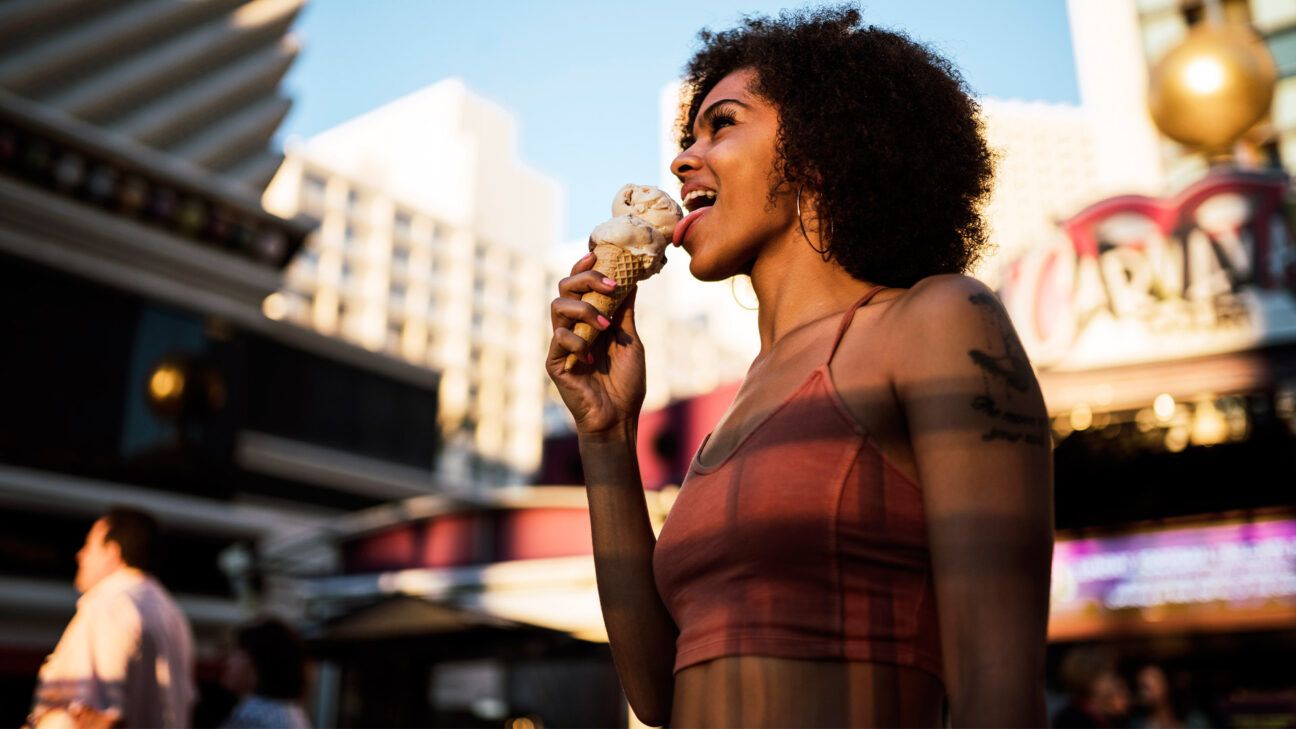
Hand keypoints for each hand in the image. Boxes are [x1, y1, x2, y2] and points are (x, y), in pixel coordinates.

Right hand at [546, 252, 646, 436]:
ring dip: (583, 309)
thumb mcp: (631, 341)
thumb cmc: (626, 383)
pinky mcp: (554, 362)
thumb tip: (631, 279)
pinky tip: (590, 357)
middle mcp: (572, 328)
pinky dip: (576, 341)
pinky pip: (558, 339)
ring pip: (557, 307)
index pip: (579, 286)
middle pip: (564, 288)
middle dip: (585, 279)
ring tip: (605, 326)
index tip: (598, 256)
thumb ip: (625, 312)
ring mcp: (561, 344)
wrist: (618, 419)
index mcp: (589, 320)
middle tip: (610, 285)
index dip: (584, 268)